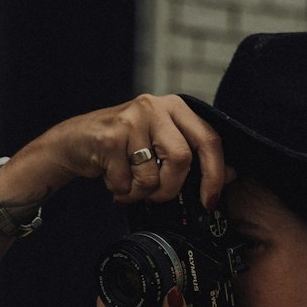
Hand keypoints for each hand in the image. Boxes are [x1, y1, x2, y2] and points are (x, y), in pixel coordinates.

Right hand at [15, 93, 235, 209]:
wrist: (74, 141)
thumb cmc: (123, 146)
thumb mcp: (160, 143)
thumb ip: (192, 154)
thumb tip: (232, 175)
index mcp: (174, 106)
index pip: (209, 140)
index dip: (214, 174)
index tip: (210, 201)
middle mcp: (154, 106)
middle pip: (182, 160)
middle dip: (169, 189)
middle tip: (156, 197)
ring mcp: (130, 119)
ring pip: (152, 176)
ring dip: (140, 192)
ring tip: (128, 184)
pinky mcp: (109, 137)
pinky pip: (126, 182)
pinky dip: (121, 191)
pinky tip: (112, 179)